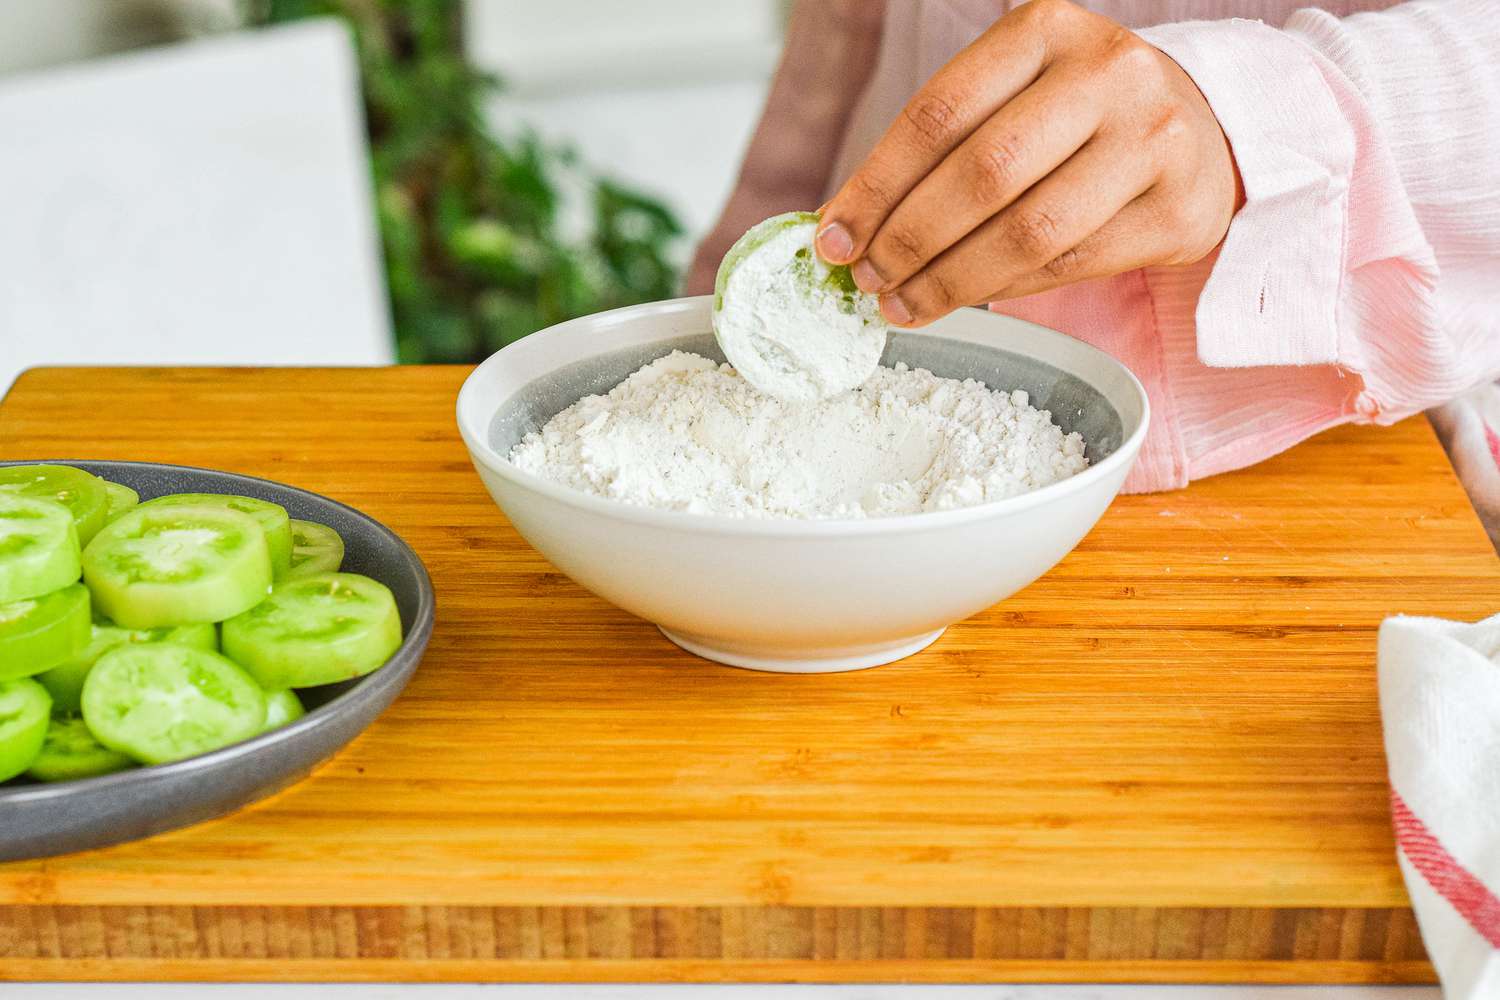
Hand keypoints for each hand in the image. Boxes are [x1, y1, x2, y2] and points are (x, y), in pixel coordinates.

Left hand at [814, 0, 1241, 326]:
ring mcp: (1153, 140)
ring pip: (1028, 232)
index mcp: (1045, 30)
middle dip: (909, 240)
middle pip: (983, 174)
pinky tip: (965, 298)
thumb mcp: (1008, 99)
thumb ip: (935, 149)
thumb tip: (843, 225)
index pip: (938, 113)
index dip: (876, 185)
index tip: (833, 238)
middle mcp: (1108, 74)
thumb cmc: (1075, 117)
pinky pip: (1070, 265)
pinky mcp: (1178, 209)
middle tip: (867, 280)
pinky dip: (1004, 290)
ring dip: (950, 280)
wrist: (1199, 128)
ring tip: (902, 304)